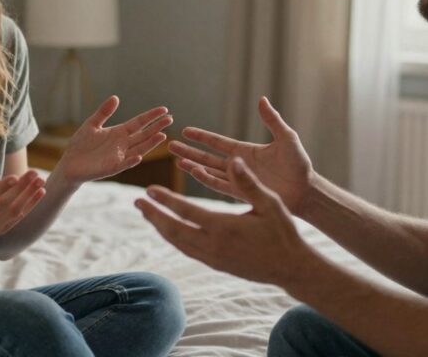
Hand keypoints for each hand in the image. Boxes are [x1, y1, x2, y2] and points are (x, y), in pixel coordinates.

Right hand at [0, 165, 45, 247]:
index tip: (14, 177)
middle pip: (4, 205)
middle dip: (21, 189)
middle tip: (33, 172)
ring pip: (14, 212)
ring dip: (29, 196)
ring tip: (40, 180)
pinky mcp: (0, 230)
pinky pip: (18, 218)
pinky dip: (31, 205)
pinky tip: (41, 191)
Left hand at [55, 96, 172, 183]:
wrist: (69, 164)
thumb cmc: (80, 145)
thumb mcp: (92, 124)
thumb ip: (104, 112)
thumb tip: (116, 97)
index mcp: (119, 133)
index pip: (139, 123)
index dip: (151, 116)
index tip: (164, 110)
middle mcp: (123, 145)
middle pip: (144, 135)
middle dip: (157, 127)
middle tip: (170, 119)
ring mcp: (119, 157)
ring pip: (139, 149)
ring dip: (151, 143)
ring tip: (163, 135)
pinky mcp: (111, 168)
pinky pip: (123, 164)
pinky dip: (131, 161)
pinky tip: (139, 156)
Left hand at [136, 156, 314, 286]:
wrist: (291, 267)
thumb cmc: (283, 232)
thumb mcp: (270, 203)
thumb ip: (248, 182)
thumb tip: (234, 160)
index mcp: (224, 226)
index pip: (185, 211)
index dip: (165, 200)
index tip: (149, 189)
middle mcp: (213, 245)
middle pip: (173, 229)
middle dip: (153, 215)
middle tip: (137, 201)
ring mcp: (213, 258)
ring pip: (178, 242)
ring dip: (160, 227)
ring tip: (147, 214)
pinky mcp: (216, 265)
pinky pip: (187, 251)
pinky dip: (174, 239)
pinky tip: (169, 231)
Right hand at [170, 97, 313, 212]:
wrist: (306, 191)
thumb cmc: (299, 164)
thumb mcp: (287, 138)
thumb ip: (272, 121)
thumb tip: (262, 99)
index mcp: (246, 150)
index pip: (218, 142)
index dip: (201, 136)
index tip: (185, 130)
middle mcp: (239, 165)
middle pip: (208, 157)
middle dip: (189, 151)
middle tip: (170, 146)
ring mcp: (239, 179)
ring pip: (210, 171)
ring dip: (193, 165)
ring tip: (176, 161)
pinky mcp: (242, 192)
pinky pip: (220, 185)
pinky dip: (207, 179)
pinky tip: (195, 172)